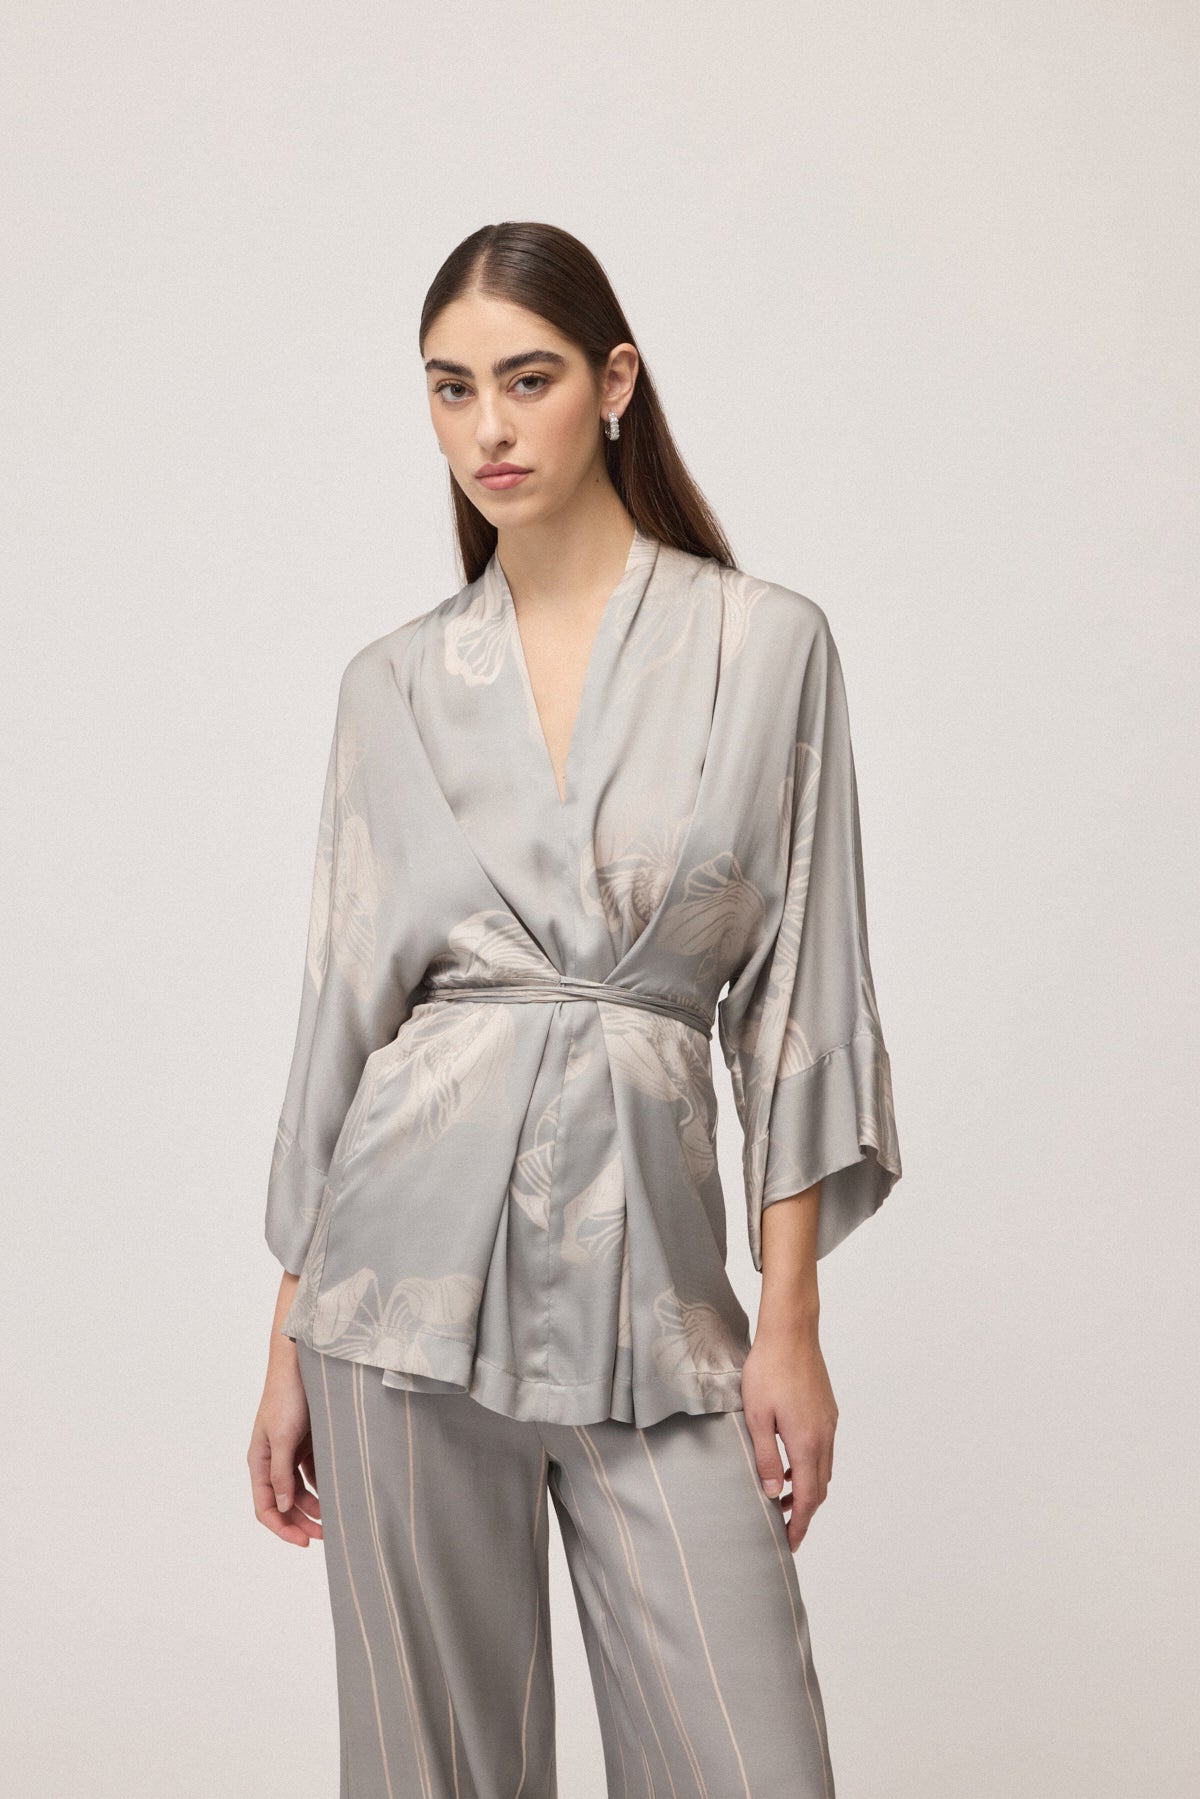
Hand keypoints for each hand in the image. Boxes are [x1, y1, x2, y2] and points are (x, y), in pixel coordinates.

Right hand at [247, 1350, 322, 1547]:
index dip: (283, 1528)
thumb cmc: (287, 1396)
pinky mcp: (307, 1441)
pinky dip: (324, 1484)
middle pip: (285, 1503)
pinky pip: (314, 1471)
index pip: (266, 1507)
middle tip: (327, 1535)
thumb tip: (283, 1507)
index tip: (304, 1541)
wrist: (303, 1362)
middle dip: (302, 1522)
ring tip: (336, 1516)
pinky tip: (339, 1490)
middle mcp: (273, 1460)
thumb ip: (281, 1473)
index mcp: (259, 1461)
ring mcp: (290, 1451)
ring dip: (315, 1505)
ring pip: (301, 1490)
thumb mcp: (283, 1437)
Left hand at [740, 1321, 836, 1551]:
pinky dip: (809, 1466)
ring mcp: (829, 1423)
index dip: (799, 1524)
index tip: (789, 1543)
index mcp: (807, 1443)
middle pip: (819, 1488)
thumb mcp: (756, 1417)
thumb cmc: (768, 1370)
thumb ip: (765, 1458)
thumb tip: (771, 1492)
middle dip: (803, 1511)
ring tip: (780, 1496)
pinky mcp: (827, 1411)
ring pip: (824, 1469)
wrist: (791, 1332)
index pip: (807, 1498)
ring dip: (806, 1488)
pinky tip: (788, 1461)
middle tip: (783, 1526)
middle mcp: (824, 1437)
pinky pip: (823, 1450)